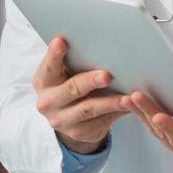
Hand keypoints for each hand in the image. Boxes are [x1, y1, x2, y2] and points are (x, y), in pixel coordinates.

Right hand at [33, 36, 128, 153]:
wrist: (67, 116)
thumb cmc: (69, 83)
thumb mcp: (64, 72)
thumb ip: (72, 60)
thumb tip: (97, 40)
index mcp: (43, 81)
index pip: (49, 66)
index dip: (54, 55)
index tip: (61, 41)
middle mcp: (48, 102)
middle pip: (71, 90)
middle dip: (90, 82)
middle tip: (107, 75)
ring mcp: (62, 120)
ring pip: (88, 109)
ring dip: (109, 102)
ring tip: (126, 97)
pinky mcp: (78, 132)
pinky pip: (99, 122)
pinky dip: (115, 113)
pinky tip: (129, 106)